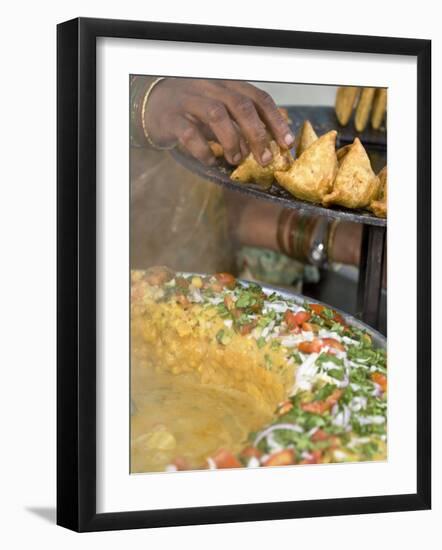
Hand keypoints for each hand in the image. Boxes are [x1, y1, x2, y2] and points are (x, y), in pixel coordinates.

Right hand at [145, 78, 294, 165]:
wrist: (152, 105)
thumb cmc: (192, 110)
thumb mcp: (220, 109)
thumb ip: (240, 122)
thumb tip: (268, 144)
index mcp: (227, 85)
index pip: (258, 98)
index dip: (275, 120)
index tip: (286, 143)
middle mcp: (210, 88)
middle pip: (241, 106)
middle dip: (257, 134)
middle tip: (264, 159)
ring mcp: (189, 100)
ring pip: (217, 115)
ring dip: (232, 141)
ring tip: (236, 160)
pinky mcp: (171, 117)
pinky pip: (190, 133)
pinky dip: (203, 150)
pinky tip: (210, 161)